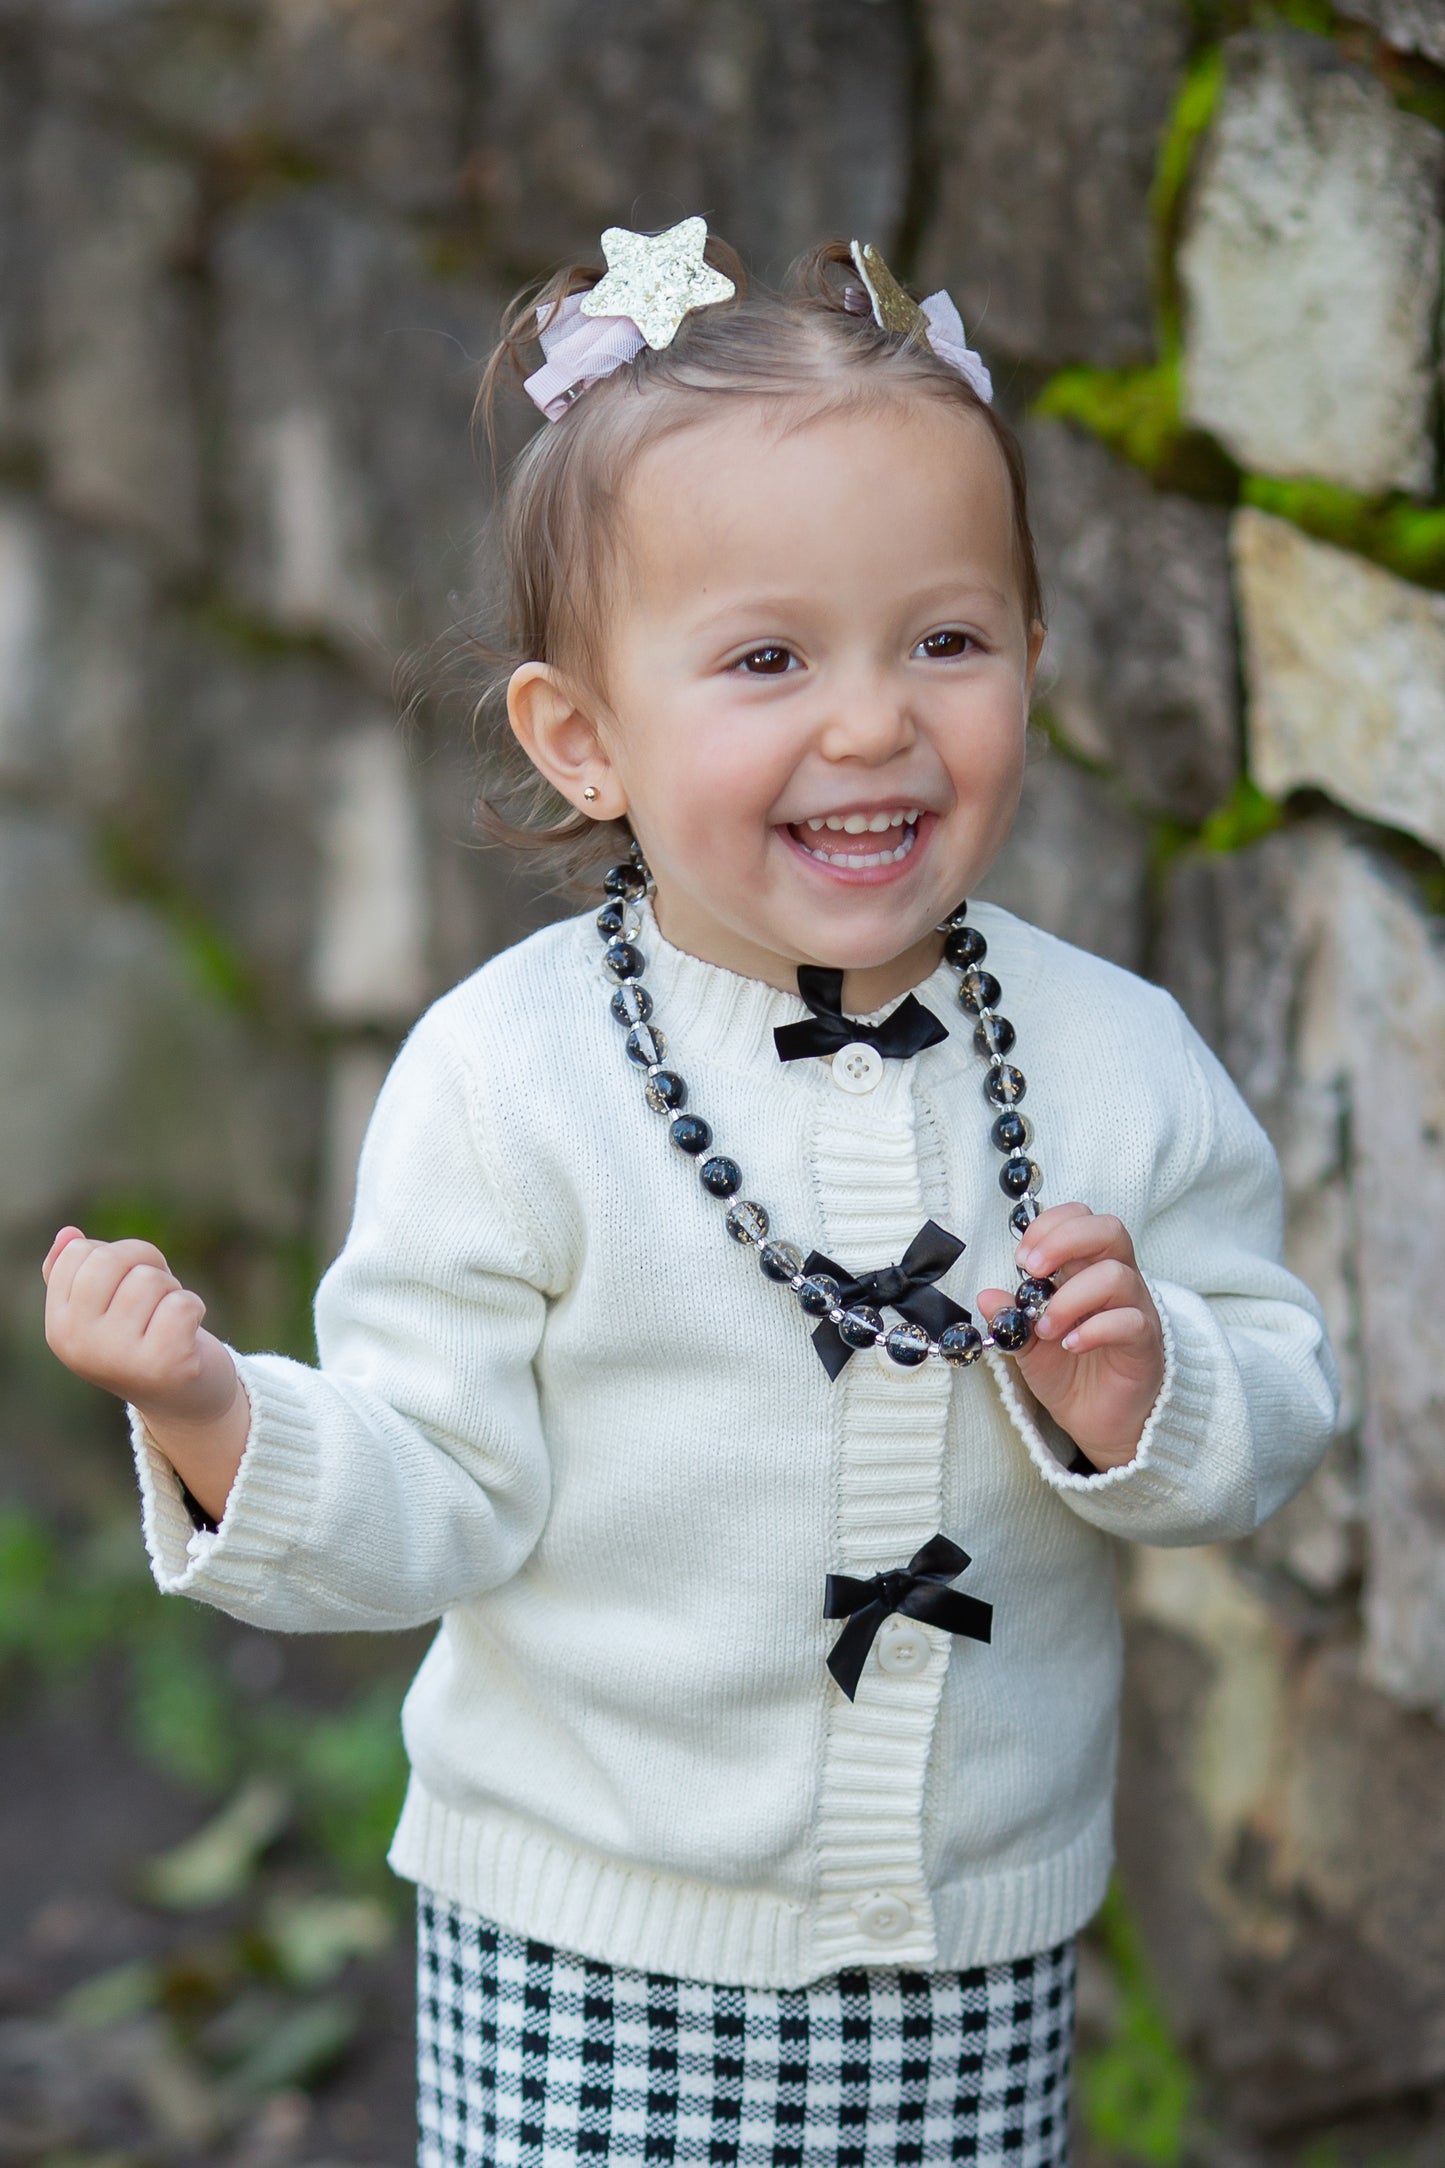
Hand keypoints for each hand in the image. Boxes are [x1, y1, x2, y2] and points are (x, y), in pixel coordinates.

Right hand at [43, 1227, 248, 1520]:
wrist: (183, 1400)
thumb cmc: (143, 1340)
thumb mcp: (103, 1308)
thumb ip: (76, 1273)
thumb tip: (68, 1234)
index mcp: (60, 1327)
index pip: (79, 1252)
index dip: (116, 1255)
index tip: (127, 1282)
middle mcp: (81, 1345)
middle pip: (110, 1260)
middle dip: (145, 1262)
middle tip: (157, 1291)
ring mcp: (120, 1358)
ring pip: (150, 1280)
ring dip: (171, 1290)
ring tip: (169, 1319)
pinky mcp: (165, 1364)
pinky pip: (183, 1303)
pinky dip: (194, 1308)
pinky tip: (187, 1335)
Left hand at [977, 1203, 1164, 1468]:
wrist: (1098, 1421)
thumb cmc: (1068, 1371)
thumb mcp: (1027, 1343)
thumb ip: (1010, 1317)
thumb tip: (986, 1296)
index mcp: (1087, 1268)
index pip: (1082, 1218)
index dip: (1050, 1225)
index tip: (1021, 1256)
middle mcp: (1117, 1280)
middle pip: (1108, 1229)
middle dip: (1064, 1241)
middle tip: (1031, 1269)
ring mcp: (1135, 1308)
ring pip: (1117, 1275)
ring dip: (1071, 1297)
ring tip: (1047, 1328)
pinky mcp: (1145, 1342)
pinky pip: (1130, 1321)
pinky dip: (1094, 1329)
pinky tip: (1071, 1345)